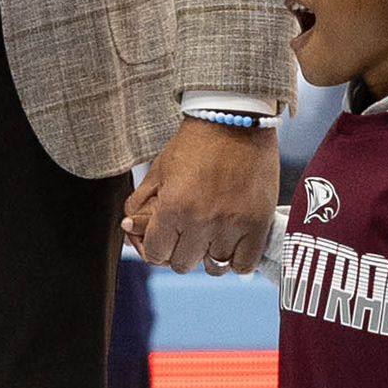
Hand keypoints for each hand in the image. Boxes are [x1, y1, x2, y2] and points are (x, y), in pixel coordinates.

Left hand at [122, 118, 278, 273]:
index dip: (156, 247)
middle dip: (181, 251)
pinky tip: (232, 243)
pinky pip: (244, 264)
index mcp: (173, 208)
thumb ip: (140, 204)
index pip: (155, 254)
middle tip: (188, 233)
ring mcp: (232, 225)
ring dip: (209, 255)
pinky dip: (237, 259)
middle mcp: (201, 221)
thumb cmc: (195, 143)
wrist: (235, 120)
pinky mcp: (258, 223)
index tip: (164, 238)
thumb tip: (129, 229)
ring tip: (212, 236)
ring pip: (214, 266)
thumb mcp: (158, 170)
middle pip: (182, 264)